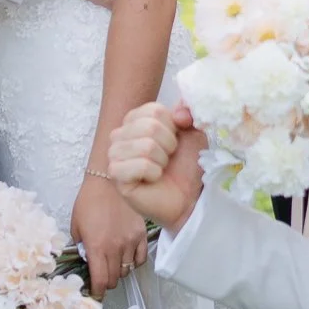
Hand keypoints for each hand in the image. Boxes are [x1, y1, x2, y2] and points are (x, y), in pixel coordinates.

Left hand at [71, 174, 148, 295]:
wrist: (108, 180)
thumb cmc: (88, 201)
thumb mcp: (76, 225)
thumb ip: (81, 247)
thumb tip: (86, 260)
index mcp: (96, 247)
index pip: (100, 281)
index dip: (98, 292)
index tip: (95, 293)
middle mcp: (115, 248)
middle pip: (114, 279)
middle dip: (107, 281)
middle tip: (102, 276)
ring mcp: (131, 241)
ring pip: (127, 270)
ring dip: (119, 271)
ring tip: (113, 263)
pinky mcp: (141, 234)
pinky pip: (141, 259)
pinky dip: (134, 262)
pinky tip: (127, 257)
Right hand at [109, 101, 205, 230]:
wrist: (188, 197)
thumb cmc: (186, 165)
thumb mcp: (194, 132)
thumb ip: (189, 112)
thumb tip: (179, 111)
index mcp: (135, 119)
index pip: (155, 110)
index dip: (172, 127)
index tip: (174, 142)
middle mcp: (120, 134)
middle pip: (150, 126)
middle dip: (169, 145)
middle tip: (168, 158)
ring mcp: (114, 154)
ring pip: (146, 146)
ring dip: (162, 160)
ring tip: (160, 169)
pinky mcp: (115, 175)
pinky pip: (141, 165)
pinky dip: (154, 173)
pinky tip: (153, 179)